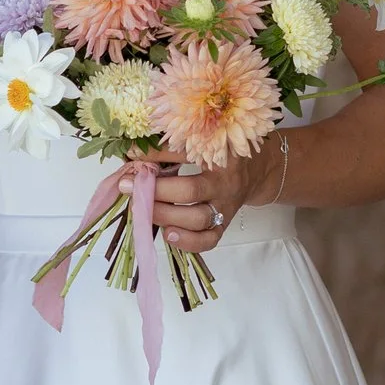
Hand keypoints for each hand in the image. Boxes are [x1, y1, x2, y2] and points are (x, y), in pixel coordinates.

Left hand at [135, 147, 270, 253]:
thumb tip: (132, 153)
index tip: (130, 155)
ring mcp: (226, 206)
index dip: (154, 154)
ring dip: (167, 216)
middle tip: (129, 188)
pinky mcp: (225, 224)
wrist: (255, 171)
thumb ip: (170, 147)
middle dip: (156, 191)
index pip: (183, 153)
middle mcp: (224, 182)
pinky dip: (187, 242)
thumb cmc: (219, 154)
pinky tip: (167, 234)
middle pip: (191, 190)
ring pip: (198, 218)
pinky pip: (209, 240)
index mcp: (218, 154)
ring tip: (142, 212)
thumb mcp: (202, 142)